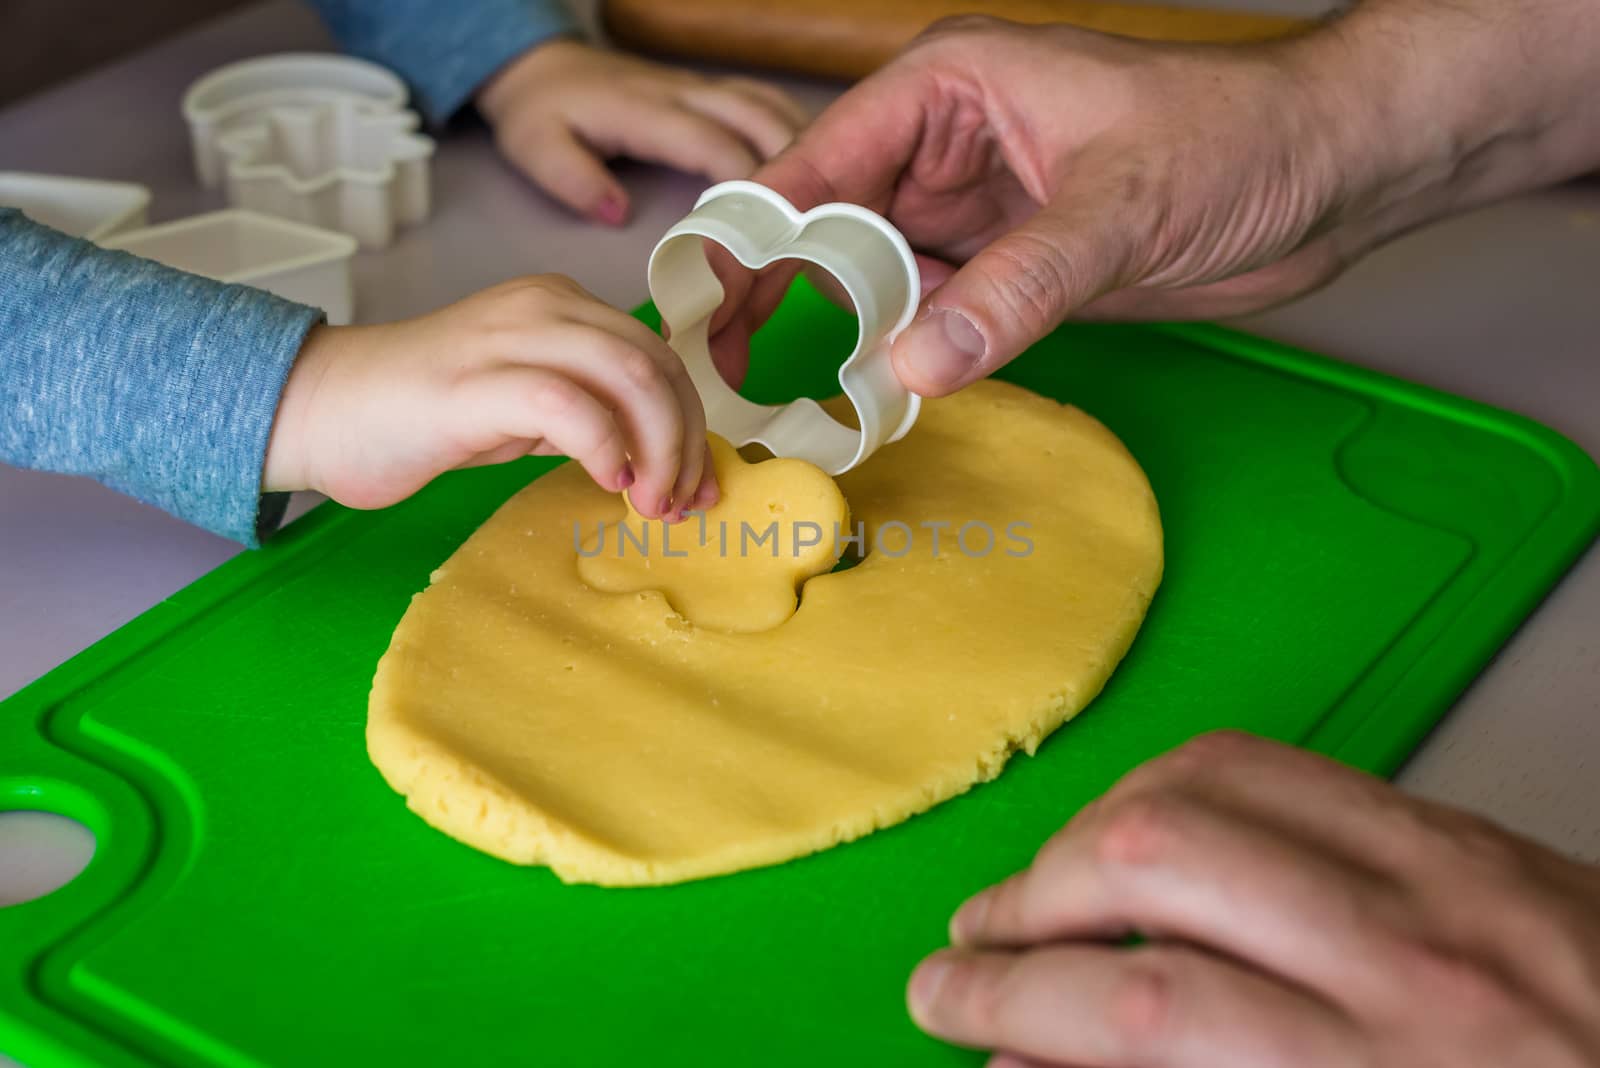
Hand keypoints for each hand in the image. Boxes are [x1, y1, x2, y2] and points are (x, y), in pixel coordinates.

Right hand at [263, 276, 714, 519]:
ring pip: (629, 374)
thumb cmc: (423, 416)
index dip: (692, 423)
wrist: (322, 410)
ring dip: (659, 449)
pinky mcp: (476, 382)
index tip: (699, 485)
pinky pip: (569, 404)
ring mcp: (508, 337)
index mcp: (561, 306)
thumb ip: (590, 412)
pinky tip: (608, 483)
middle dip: (685, 441)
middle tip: (681, 505)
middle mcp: (544, 306)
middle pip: (656, 363)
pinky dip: (606, 446)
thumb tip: (663, 459)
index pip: (658, 355)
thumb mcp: (526, 405)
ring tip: (651, 504)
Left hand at [477, 38, 808, 224]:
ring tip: (831, 197)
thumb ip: (574, 180)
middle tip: (816, 221)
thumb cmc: (540, 113)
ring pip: (766, 106)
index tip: (770, 228)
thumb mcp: (536, 149)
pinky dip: (792, 127)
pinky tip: (812, 163)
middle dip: (791, 167)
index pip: (709, 143)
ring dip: (802, 145)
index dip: (744, 182)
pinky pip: (761, 100)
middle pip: (755, 119)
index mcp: (646, 112)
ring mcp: (699, 88)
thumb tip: (618, 214)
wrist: (539, 68)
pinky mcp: (706, 92)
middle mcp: (683, 94)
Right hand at [719, 6, 1599, 395]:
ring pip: (875, 275)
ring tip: (783, 403)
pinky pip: (932, 310)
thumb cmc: (1238, 141)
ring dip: (840, 334)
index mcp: (949, 87)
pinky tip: (869, 398)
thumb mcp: (1118, 210)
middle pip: (831, 225)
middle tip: (737, 381)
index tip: (709, 310)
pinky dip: (903, 352)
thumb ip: (1016, 286)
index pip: (819, 160)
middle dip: (789, 298)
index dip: (761, 236)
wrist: (1331, 173)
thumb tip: (916, 364)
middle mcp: (943, 144)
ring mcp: (973, 207)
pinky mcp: (1007, 262)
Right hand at [908, 731, 1599, 1066]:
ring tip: (1038, 888)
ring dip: (1085, 832)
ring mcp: (1437, 872)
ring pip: (1204, 787)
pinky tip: (1138, 825)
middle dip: (1025, 906)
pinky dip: (1176, 782)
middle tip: (970, 949)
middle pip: (1156, 868)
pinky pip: (1280, 760)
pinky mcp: (1453, 827)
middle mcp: (1409, 958)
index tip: (943, 1006)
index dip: (1008, 1006)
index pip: (1143, 1011)